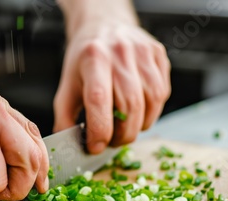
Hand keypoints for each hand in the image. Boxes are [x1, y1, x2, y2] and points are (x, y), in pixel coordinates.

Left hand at [54, 17, 170, 153]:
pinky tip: (137, 111)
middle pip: (130, 107)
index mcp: (93, 58)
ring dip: (138, 126)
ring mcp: (144, 52)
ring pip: (151, 103)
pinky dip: (150, 112)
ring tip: (124, 127)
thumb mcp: (67, 86)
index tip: (95, 146)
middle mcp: (121, 52)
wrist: (104, 25)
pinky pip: (162, 94)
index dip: (100, 131)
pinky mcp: (159, 55)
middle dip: (121, 135)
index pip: (100, 101)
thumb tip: (69, 148)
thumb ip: (65, 119)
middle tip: (111, 141)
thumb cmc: (85, 61)